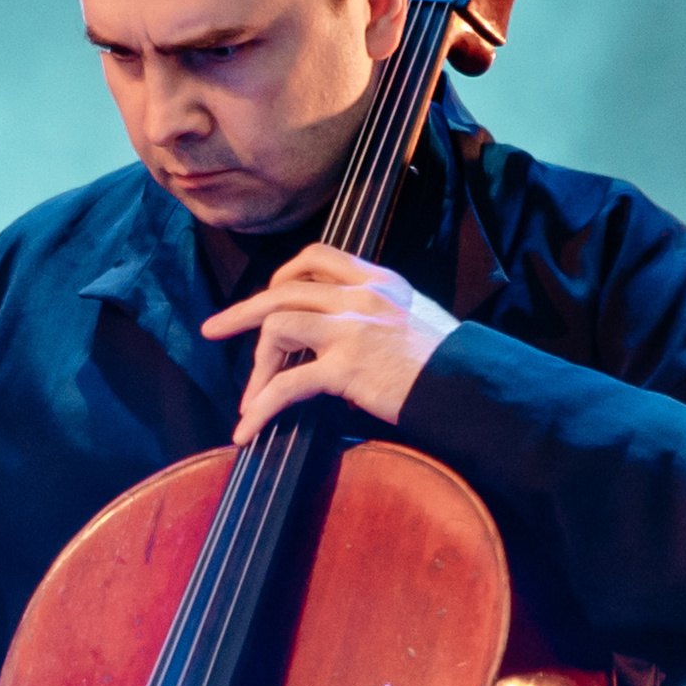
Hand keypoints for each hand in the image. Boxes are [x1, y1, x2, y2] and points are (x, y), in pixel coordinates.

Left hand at [201, 246, 456, 445]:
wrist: (473, 387)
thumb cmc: (449, 363)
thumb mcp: (415, 318)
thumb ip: (378, 313)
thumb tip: (343, 334)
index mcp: (378, 280)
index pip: (316, 258)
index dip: (282, 276)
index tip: (267, 297)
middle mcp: (362, 295)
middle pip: (283, 291)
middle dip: (241, 312)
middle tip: (213, 329)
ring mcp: (352, 329)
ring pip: (277, 327)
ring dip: (257, 366)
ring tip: (250, 398)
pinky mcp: (347, 367)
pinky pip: (287, 383)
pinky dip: (261, 406)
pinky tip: (248, 428)